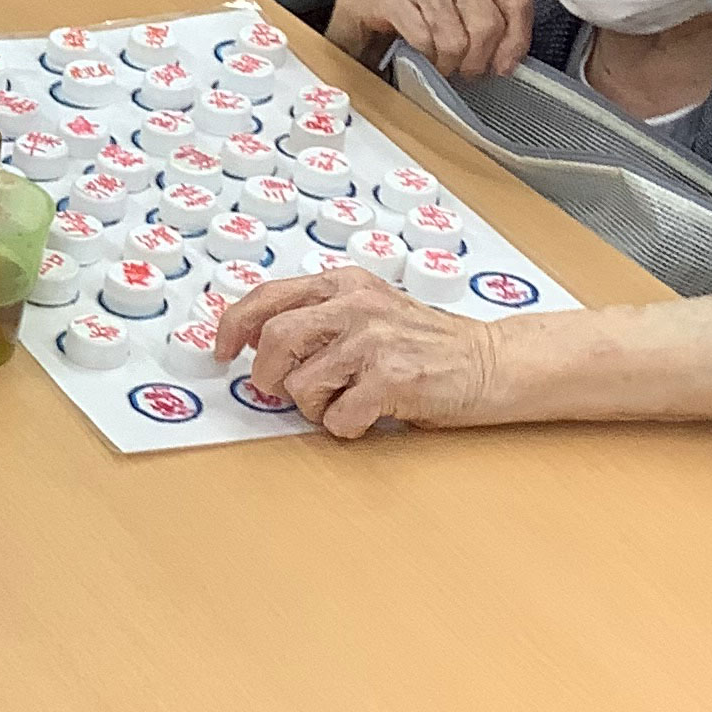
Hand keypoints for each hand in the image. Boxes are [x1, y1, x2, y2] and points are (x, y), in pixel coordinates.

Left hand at [213, 268, 501, 437]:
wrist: (490, 362)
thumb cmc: (426, 343)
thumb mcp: (369, 309)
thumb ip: (320, 316)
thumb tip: (255, 340)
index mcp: (344, 284)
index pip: (267, 297)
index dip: (232, 326)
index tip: (221, 350)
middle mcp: (355, 305)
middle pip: (273, 341)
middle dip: (267, 377)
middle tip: (282, 392)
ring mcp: (373, 340)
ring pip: (301, 385)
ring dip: (314, 407)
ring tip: (345, 401)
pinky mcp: (391, 377)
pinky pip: (338, 417)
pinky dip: (346, 427)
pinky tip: (369, 415)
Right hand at [328, 0, 536, 79]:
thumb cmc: (418, 2)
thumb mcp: (464, 0)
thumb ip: (493, 16)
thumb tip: (511, 56)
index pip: (517, 2)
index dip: (516, 42)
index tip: (504, 66)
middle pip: (488, 24)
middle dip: (478, 59)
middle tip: (466, 69)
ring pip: (456, 39)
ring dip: (449, 63)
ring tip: (442, 62)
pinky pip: (424, 40)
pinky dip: (426, 57)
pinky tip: (422, 53)